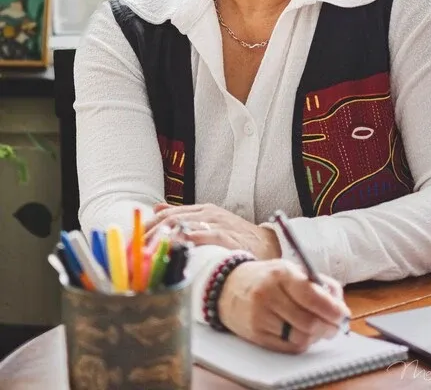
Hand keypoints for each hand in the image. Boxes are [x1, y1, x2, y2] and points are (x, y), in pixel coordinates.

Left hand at [144, 203, 281, 259]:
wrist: (269, 244)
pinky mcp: (228, 236)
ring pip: (184, 225)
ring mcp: (218, 223)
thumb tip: (156, 209)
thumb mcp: (210, 222)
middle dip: (150, 234)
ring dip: (162, 238)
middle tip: (134, 250)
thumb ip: (185, 216)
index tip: (131, 241)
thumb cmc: (237, 237)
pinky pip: (205, 235)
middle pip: (171, 219)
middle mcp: (207, 213)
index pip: (167, 214)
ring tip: (147, 251)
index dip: (148, 227)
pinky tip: (175, 247)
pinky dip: (189, 240)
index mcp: (201, 210)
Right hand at [218, 259, 350, 352]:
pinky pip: (288, 347)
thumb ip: (318, 283)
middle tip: (336, 326)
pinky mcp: (256, 335)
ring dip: (316, 337)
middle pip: (308, 321)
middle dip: (329, 327)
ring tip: (320, 330)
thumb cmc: (268, 277)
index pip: (311, 296)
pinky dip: (302, 343)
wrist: (229, 286)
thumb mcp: (290, 269)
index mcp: (281, 273)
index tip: (343, 314)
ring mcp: (260, 316)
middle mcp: (269, 294)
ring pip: (300, 338)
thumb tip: (339, 305)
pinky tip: (303, 334)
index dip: (332, 309)